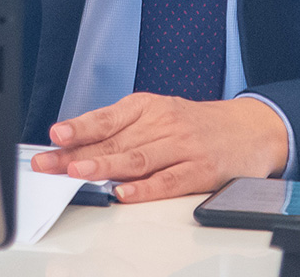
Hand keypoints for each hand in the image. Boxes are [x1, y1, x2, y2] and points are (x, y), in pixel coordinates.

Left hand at [28, 93, 287, 201]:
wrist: (249, 128)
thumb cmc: (195, 124)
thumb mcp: (158, 113)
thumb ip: (122, 129)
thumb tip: (76, 147)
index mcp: (148, 107)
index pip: (106, 119)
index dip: (79, 127)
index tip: (56, 135)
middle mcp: (163, 124)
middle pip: (115, 141)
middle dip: (77, 154)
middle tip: (49, 163)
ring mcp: (182, 147)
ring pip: (138, 158)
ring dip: (105, 166)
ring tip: (78, 172)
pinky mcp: (200, 170)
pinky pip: (169, 181)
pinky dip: (145, 188)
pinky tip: (125, 193)